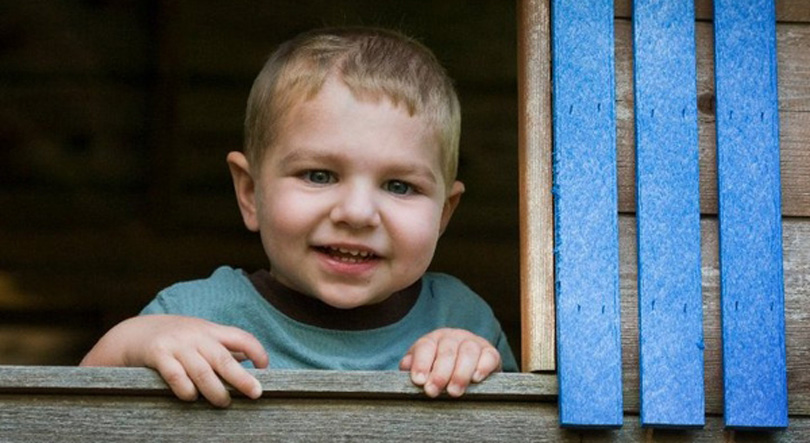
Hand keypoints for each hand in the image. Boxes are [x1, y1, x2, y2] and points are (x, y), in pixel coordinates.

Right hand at [80, 315, 268, 407]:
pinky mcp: (158, 355)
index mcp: (211, 331)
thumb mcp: (201, 337)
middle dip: (241, 377)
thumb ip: (223, 347)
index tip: (265, 367)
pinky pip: (175, 375)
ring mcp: (177, 345)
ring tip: (224, 403)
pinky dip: (186, 389)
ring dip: (215, 389)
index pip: (241, 337)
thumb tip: (250, 361)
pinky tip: (191, 397)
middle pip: (224, 358)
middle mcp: (196, 336)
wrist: (134, 332)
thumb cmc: (176, 339)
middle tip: (255, 393)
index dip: (257, 351)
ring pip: (202, 370)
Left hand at [399, 328, 501, 397]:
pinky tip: (476, 379)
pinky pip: (489, 355)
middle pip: (447, 350)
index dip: (421, 363)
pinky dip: (483, 366)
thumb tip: (405, 366)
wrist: (469, 366)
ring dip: (460, 373)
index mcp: (434, 339)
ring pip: (468, 351)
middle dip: (439, 373)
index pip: (426, 346)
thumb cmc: (440, 369)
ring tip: (453, 392)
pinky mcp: (491, 352)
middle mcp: (453, 337)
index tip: (419, 381)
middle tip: (433, 391)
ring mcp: (474, 342)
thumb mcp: (424, 367)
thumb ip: (412, 366)